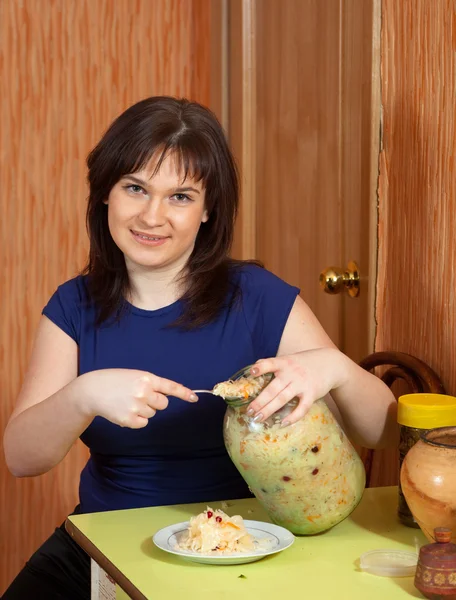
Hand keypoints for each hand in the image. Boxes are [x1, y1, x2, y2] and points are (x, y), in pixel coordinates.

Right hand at [77, 369, 197, 428]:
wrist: (92, 390)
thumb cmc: (115, 381)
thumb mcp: (134, 376)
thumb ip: (151, 384)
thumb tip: (167, 395)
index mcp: (146, 378)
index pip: (170, 386)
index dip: (184, 393)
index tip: (195, 398)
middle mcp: (143, 392)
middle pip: (163, 404)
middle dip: (155, 402)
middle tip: (139, 397)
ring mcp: (136, 406)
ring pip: (152, 414)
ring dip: (143, 410)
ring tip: (127, 402)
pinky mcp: (129, 420)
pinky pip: (143, 423)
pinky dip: (136, 420)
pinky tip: (124, 411)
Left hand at [247, 348, 345, 425]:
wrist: (331, 364)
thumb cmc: (306, 362)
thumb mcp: (290, 359)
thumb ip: (275, 364)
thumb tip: (254, 368)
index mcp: (285, 362)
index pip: (270, 363)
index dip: (260, 367)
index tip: (251, 372)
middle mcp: (292, 373)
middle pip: (273, 388)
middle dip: (259, 401)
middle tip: (249, 411)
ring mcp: (302, 384)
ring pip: (283, 399)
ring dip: (269, 409)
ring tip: (258, 418)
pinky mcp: (312, 394)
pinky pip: (302, 408)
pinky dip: (292, 417)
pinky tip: (283, 423)